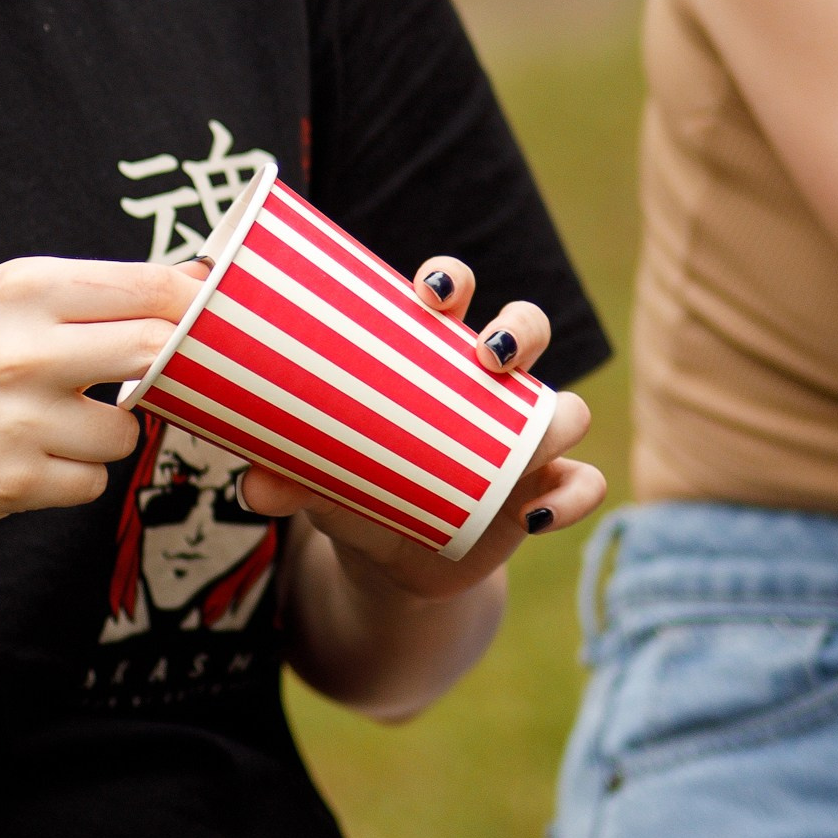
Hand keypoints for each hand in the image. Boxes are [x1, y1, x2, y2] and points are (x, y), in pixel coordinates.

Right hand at [0, 257, 192, 545]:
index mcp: (22, 287)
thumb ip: (82, 295)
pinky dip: (73, 475)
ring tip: (53, 423)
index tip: (207, 319)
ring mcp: (19, 420)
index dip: (193, 305)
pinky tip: (28, 458)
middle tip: (140, 377)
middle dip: (163, 368)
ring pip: (127, 432)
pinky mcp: (15, 482)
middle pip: (156, 350)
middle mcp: (23, 349)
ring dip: (106, 433)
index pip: (148, 286)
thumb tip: (188, 284)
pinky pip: (92, 482)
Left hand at [234, 254, 604, 605]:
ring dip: (560, 412)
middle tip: (486, 354)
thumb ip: (288, 475)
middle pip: (525, 329)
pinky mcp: (544, 490)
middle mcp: (486, 387)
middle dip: (517, 329)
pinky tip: (536, 512)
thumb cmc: (354, 486)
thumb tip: (254, 487)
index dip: (450, 279)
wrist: (388, 559)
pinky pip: (582, 483)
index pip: (451, 294)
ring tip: (533, 434)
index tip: (431, 291)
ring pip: (570, 406)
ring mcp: (524, 440)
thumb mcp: (320, 478)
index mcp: (429, 356)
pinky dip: (571, 494)